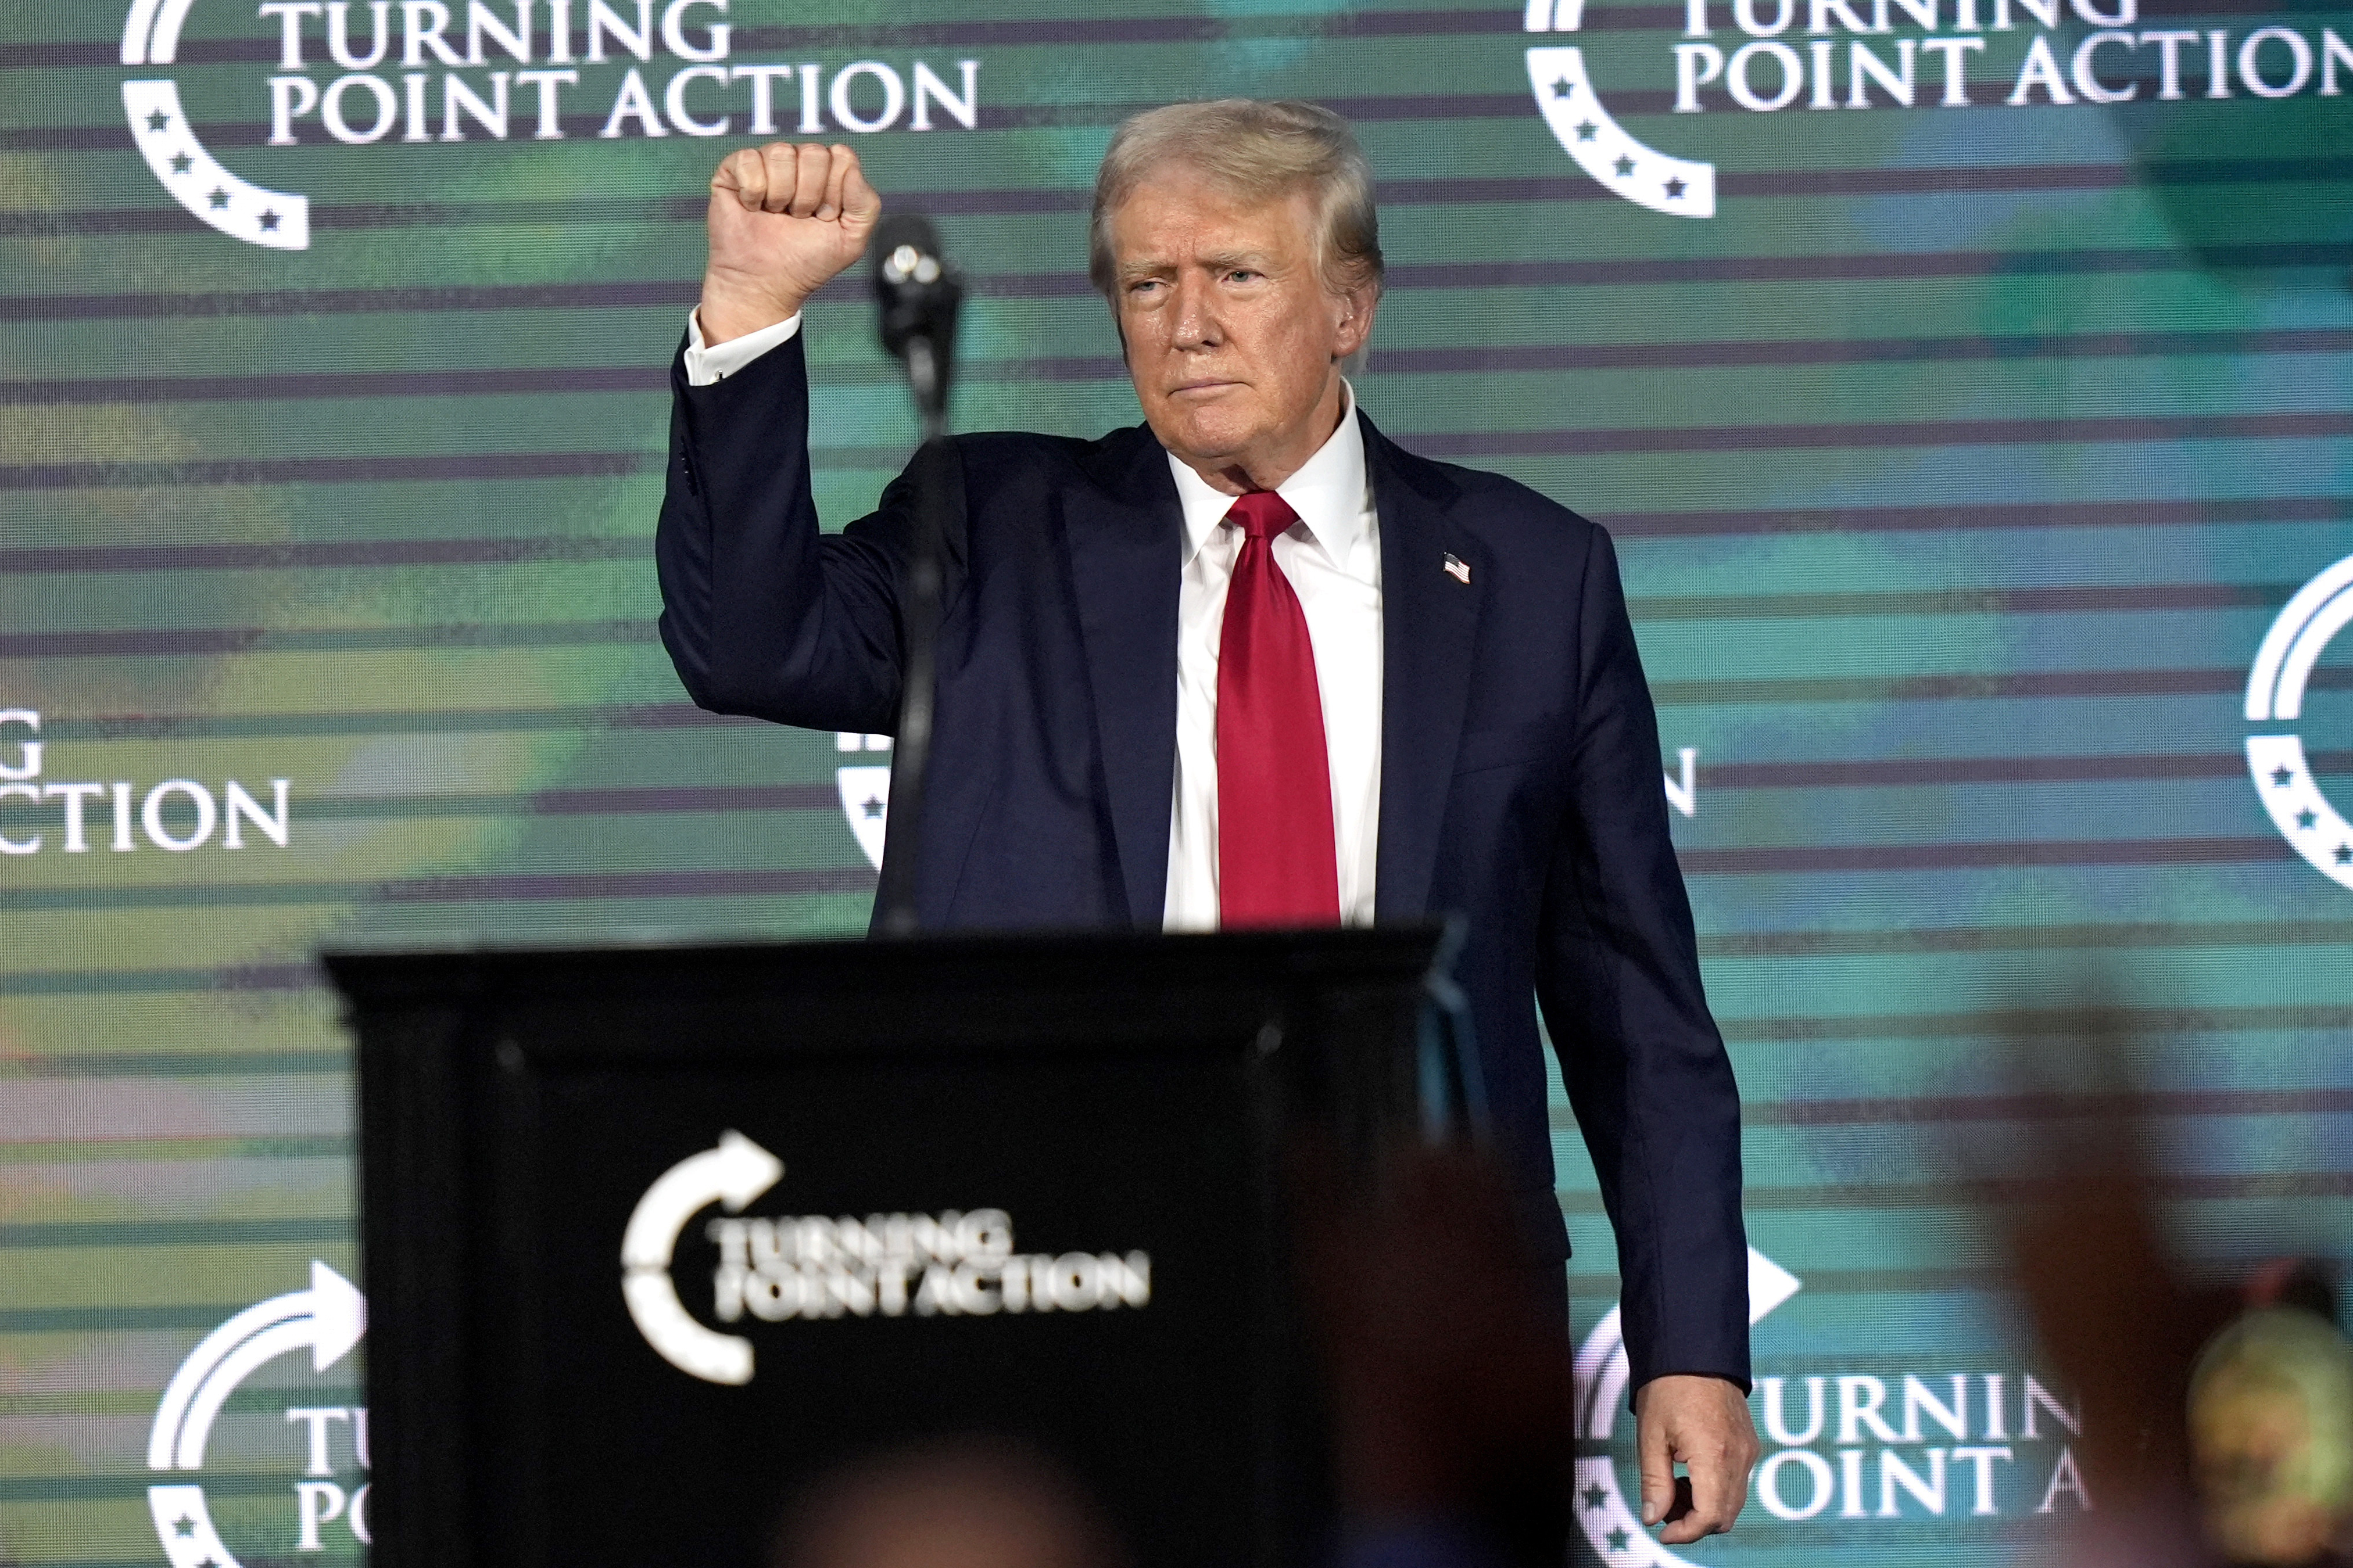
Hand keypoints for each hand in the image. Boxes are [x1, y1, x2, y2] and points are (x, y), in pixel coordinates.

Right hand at [700, 141, 879, 344]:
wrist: (765, 284)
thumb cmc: (807, 262)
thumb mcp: (851, 240)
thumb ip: (866, 204)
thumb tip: (851, 167)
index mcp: (828, 173)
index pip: (841, 157)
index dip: (835, 192)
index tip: (824, 218)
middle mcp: (798, 162)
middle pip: (814, 153)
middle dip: (808, 195)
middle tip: (798, 219)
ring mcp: (767, 163)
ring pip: (782, 153)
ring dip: (781, 195)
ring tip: (775, 215)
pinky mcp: (735, 169)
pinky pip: (749, 160)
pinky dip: (753, 192)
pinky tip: (752, 208)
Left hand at [1633, 1374, 1758, 1543]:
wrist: (1695, 1350)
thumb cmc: (1669, 1387)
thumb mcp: (1651, 1436)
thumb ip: (1655, 1482)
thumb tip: (1653, 1517)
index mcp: (1713, 1456)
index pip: (1709, 1517)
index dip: (1685, 1533)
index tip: (1663, 1531)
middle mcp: (1739, 1458)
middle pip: (1724, 1516)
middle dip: (1694, 1522)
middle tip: (1664, 1506)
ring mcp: (1748, 1451)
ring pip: (1733, 1502)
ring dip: (1705, 1507)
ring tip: (1674, 1486)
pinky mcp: (1749, 1444)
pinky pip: (1737, 1482)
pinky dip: (1716, 1490)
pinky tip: (1690, 1472)